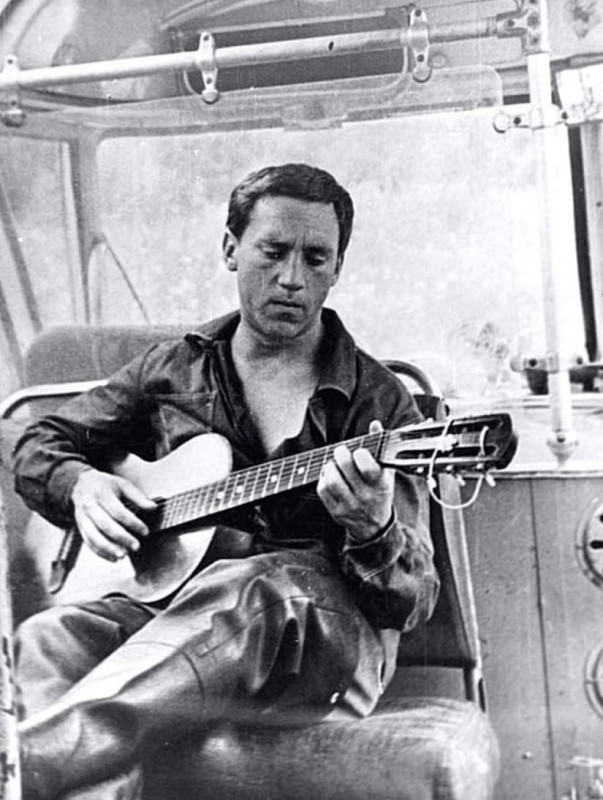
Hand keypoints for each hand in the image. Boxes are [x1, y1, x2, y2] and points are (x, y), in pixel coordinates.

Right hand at [71, 469, 156, 561]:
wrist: (80, 485)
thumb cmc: (105, 486)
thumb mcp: (122, 485)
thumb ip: (138, 497)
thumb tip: (153, 507)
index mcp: (102, 494)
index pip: (118, 511)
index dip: (133, 523)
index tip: (145, 531)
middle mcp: (90, 507)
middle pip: (105, 525)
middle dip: (121, 538)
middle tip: (136, 546)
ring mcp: (83, 518)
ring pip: (94, 537)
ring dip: (109, 548)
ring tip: (124, 555)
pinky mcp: (80, 528)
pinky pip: (89, 543)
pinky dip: (101, 552)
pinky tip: (113, 558)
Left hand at [317, 420, 394, 541]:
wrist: (375, 526)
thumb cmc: (380, 491)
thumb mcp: (386, 472)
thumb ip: (381, 447)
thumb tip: (374, 424)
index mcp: (380, 485)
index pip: (368, 467)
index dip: (359, 455)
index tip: (358, 452)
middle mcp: (366, 496)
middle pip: (345, 470)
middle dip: (340, 454)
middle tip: (340, 451)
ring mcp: (350, 506)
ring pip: (331, 480)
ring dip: (329, 467)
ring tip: (334, 464)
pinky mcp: (336, 512)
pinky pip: (322, 491)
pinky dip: (323, 479)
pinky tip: (329, 476)